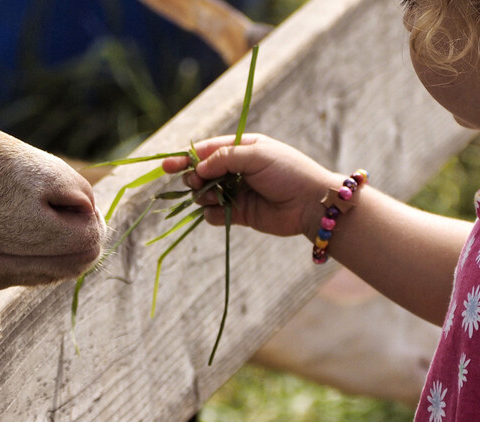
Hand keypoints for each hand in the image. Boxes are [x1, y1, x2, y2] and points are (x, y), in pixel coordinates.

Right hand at [161, 134, 337, 238]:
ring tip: (209, 197)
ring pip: (205, 195)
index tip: (167, 166)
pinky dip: (211, 214)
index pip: (207, 151)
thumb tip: (198, 168)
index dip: (185, 158)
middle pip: (201, 173)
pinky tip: (218, 211)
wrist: (312, 204)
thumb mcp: (256, 155)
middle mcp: (238, 170)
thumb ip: (224, 158)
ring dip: (202, 196)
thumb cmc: (288, 172)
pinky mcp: (240, 214)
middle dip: (193, 178)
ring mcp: (238, 193)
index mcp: (242, 149)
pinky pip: (214, 215)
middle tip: (194, 183)